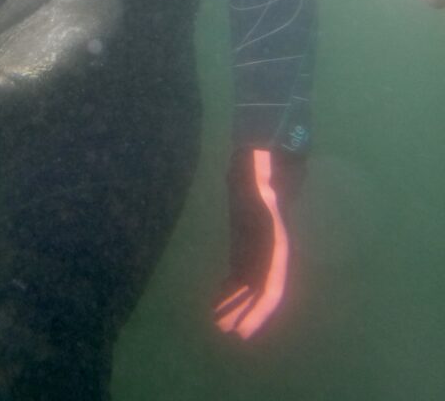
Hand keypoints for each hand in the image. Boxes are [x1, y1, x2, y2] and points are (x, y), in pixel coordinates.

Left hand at [214, 147, 303, 339]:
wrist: (262, 164)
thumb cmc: (259, 165)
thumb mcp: (259, 166)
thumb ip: (260, 166)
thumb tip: (259, 156)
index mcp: (271, 235)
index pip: (269, 278)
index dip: (260, 303)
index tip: (249, 323)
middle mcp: (267, 247)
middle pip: (259, 288)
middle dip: (247, 311)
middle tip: (230, 333)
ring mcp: (257, 249)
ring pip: (250, 285)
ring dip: (237, 304)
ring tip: (221, 325)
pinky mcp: (246, 247)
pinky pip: (240, 275)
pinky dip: (230, 291)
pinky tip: (218, 305)